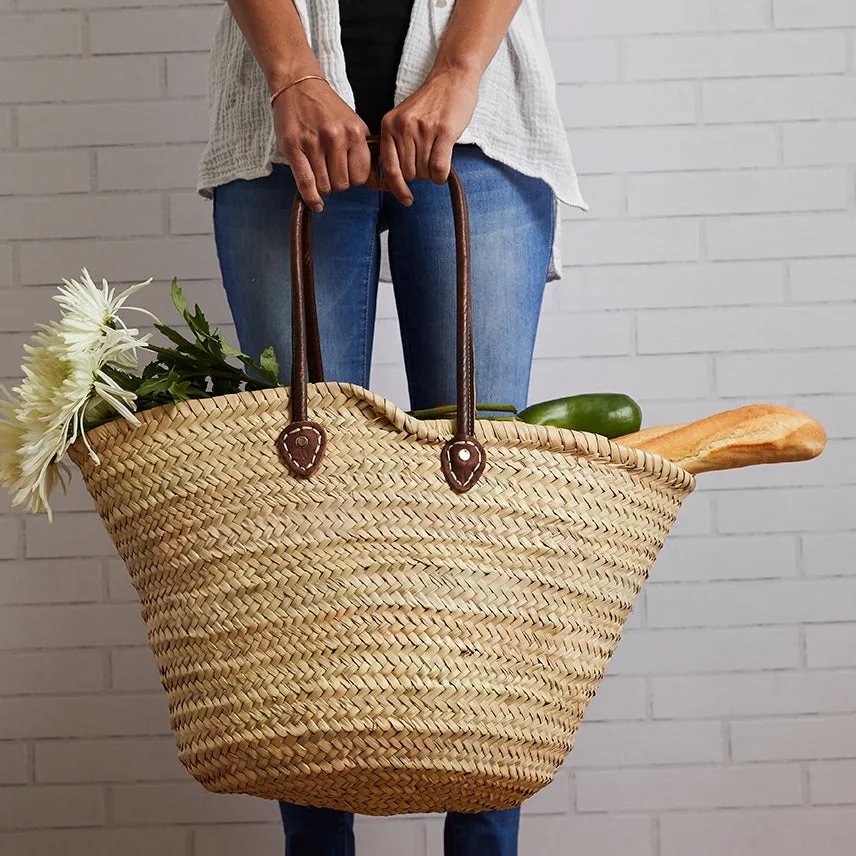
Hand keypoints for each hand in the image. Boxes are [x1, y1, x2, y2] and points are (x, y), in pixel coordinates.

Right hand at [272, 77, 373, 211]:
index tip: (346, 173)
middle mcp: (335, 138)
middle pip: (342, 184)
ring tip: (319, 173)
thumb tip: (375, 183)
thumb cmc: (326, 108)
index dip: (353, 180)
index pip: (360, 176)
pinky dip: (311, 197)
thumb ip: (363, 150)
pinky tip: (316, 203)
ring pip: (325, 186)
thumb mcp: (353, 124)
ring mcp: (313, 143)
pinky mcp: (292, 147)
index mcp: (354, 133)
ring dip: (323, 187)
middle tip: (330, 172)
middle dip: (337, 183)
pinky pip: (306, 183)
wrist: (298, 85)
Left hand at [378, 66, 480, 205]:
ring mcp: (424, 129)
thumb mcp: (403, 120)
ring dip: (432, 174)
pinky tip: (444, 170)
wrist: (451, 77)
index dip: (396, 189)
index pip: (389, 168)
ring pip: (425, 173)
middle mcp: (403, 127)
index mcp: (389, 125)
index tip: (405, 198)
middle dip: (420, 175)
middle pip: (409, 174)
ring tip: (437, 155)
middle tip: (428, 161)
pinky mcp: (444, 131)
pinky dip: (442, 176)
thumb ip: (396, 145)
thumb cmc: (430, 103)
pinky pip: (439, 169)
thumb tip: (392, 183)